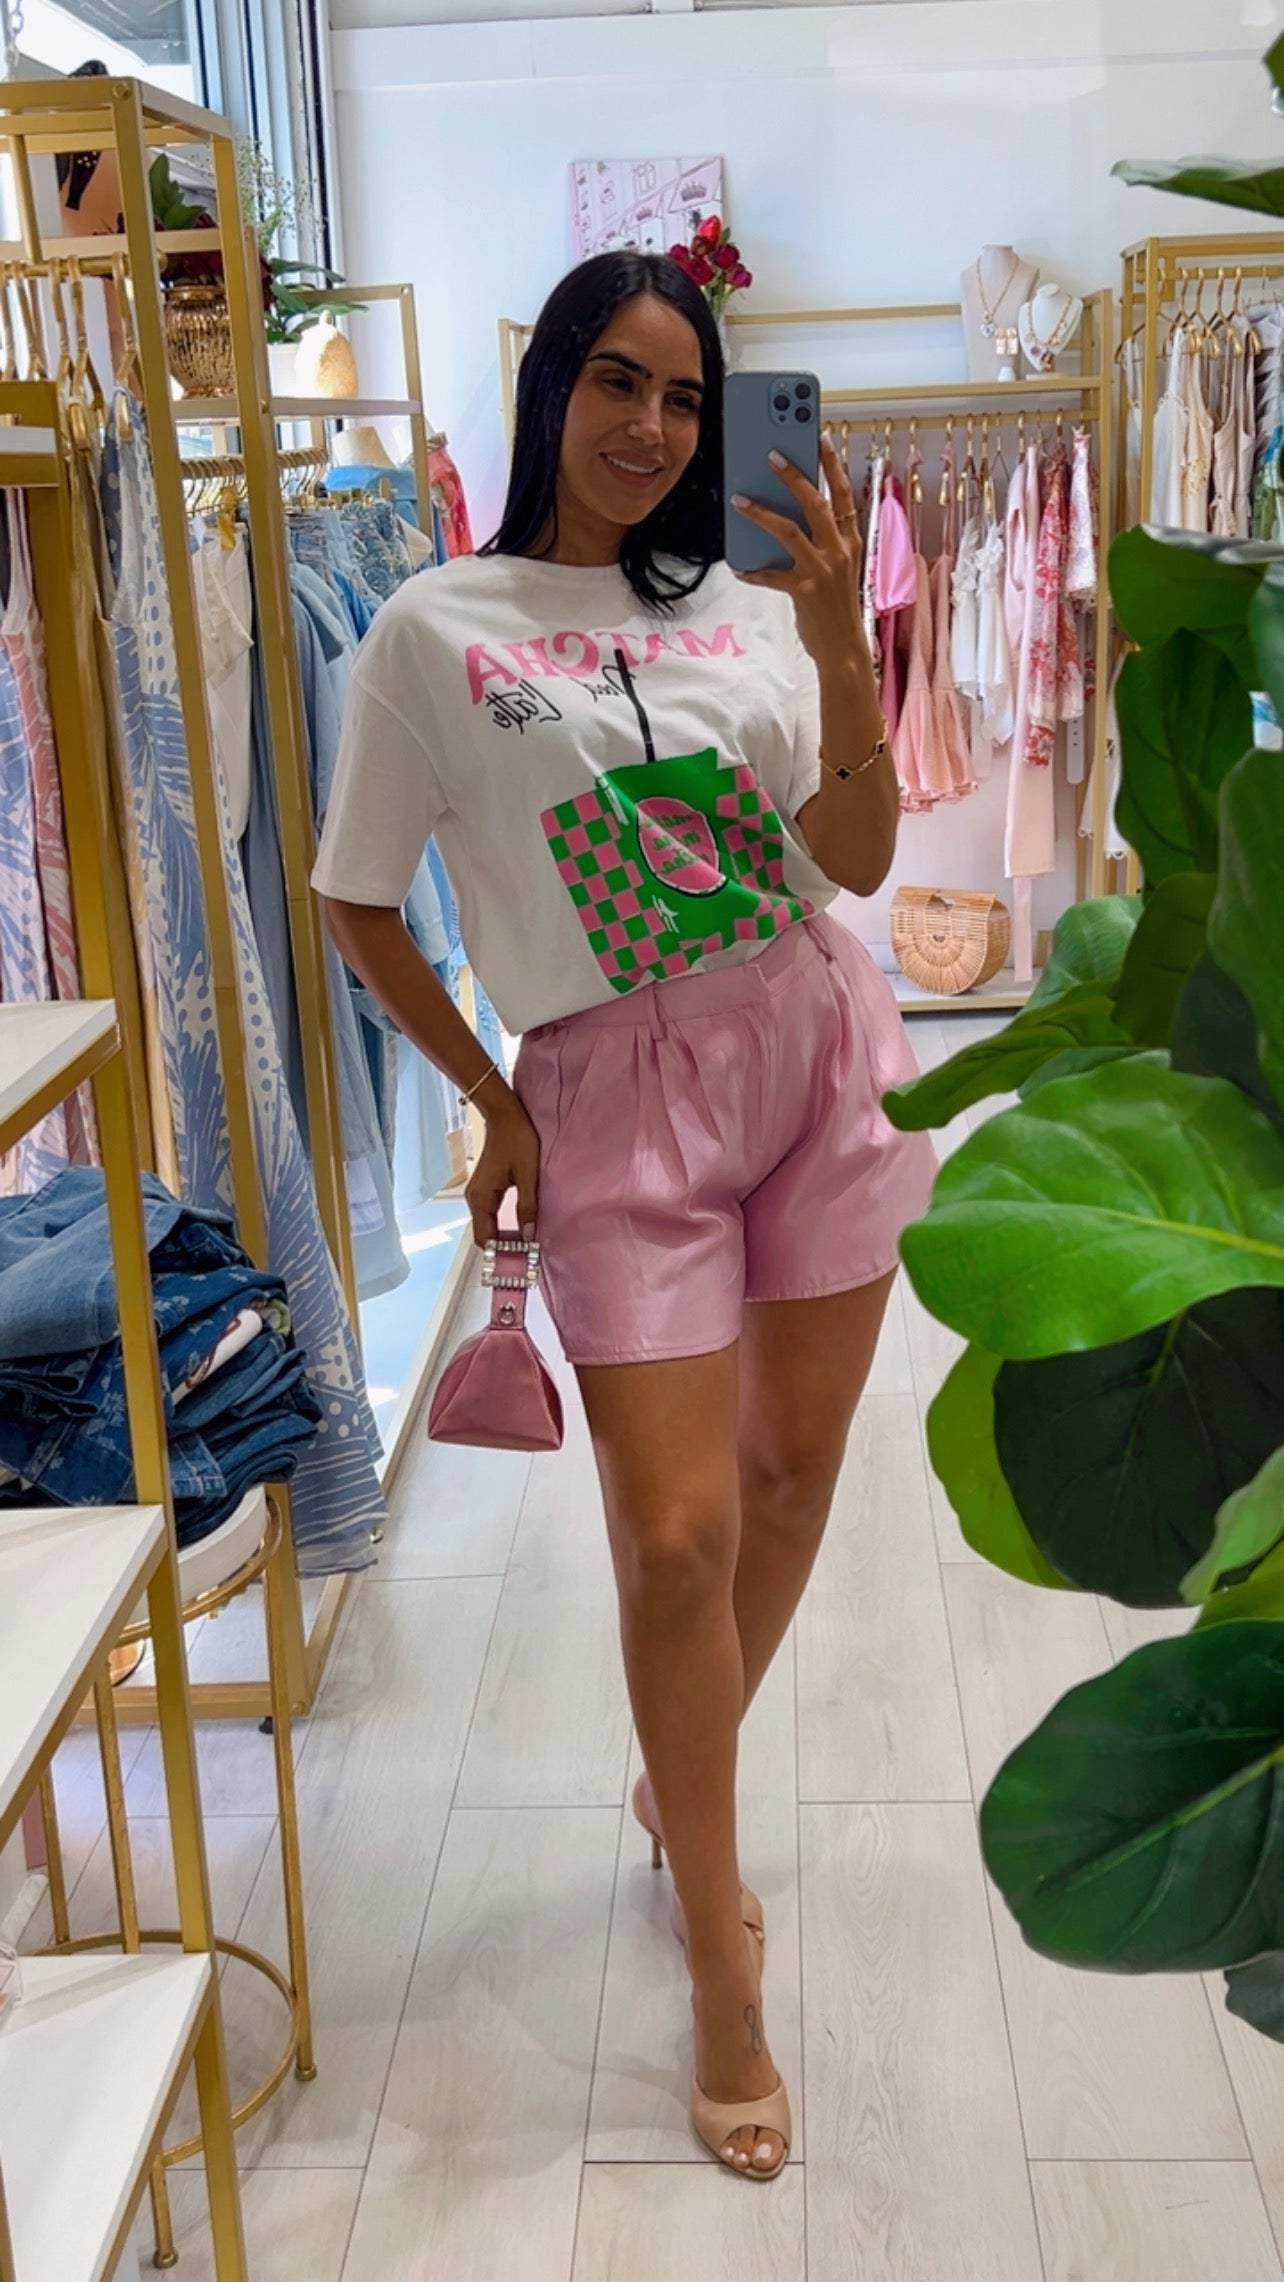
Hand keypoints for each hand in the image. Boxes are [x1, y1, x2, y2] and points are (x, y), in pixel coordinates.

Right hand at [465, 1095, 540, 1248]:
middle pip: (484, 1236)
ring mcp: (478, 1195)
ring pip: (487, 1227)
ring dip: (503, 1239)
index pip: (485, 1238)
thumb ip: (528, 1206)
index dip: (500, 1254)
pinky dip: (502, 1227)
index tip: (520, 1262)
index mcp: (482, 1197)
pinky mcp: (485, 1190)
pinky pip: (490, 1216)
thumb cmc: (517, 1140)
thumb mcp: (528, 1174)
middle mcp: (475, 1199)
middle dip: (502, 1250)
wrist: (505, 1116)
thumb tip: (528, 1237)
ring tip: (525, 1249)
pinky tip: (519, 1230)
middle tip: (526, 1260)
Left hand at [731, 431, 865, 673]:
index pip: (843, 494)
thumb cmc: (836, 605)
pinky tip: (738, 567)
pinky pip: (772, 576)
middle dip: (794, 476)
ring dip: (761, 513)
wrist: (845, 647)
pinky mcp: (805, 592)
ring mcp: (823, 571)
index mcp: (850, 540)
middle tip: (772, 454)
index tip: (820, 437)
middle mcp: (840, 551)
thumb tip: (784, 515)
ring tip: (739, 500)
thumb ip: (820, 541)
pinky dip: (753, 571)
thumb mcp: (837, 567)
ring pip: (789, 531)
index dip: (832, 464)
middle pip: (816, 503)